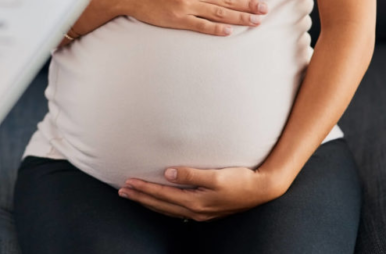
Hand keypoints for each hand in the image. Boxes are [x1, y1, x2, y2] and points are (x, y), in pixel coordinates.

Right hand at [118, 0, 268, 35]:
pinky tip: (229, 32)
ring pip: (218, 14)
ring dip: (239, 18)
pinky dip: (215, 29)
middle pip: (226, 0)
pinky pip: (200, 26)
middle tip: (265, 11)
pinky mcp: (177, 20)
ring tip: (254, 22)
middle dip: (248, 6)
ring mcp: (186, 7)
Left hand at [119, 166, 287, 220]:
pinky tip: (159, 202)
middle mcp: (195, 211)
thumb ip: (191, 174)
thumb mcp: (217, 175)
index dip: (144, 188)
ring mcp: (200, 213)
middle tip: (122, 190)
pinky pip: (176, 210)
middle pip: (160, 205)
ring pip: (167, 209)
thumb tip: (168, 172)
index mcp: (196, 202)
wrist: (263, 189)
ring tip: (134, 195)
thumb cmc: (241, 179)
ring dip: (149, 202)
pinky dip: (163, 206)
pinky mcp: (205, 211)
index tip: (128, 182)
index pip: (162, 196)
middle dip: (140, 197)